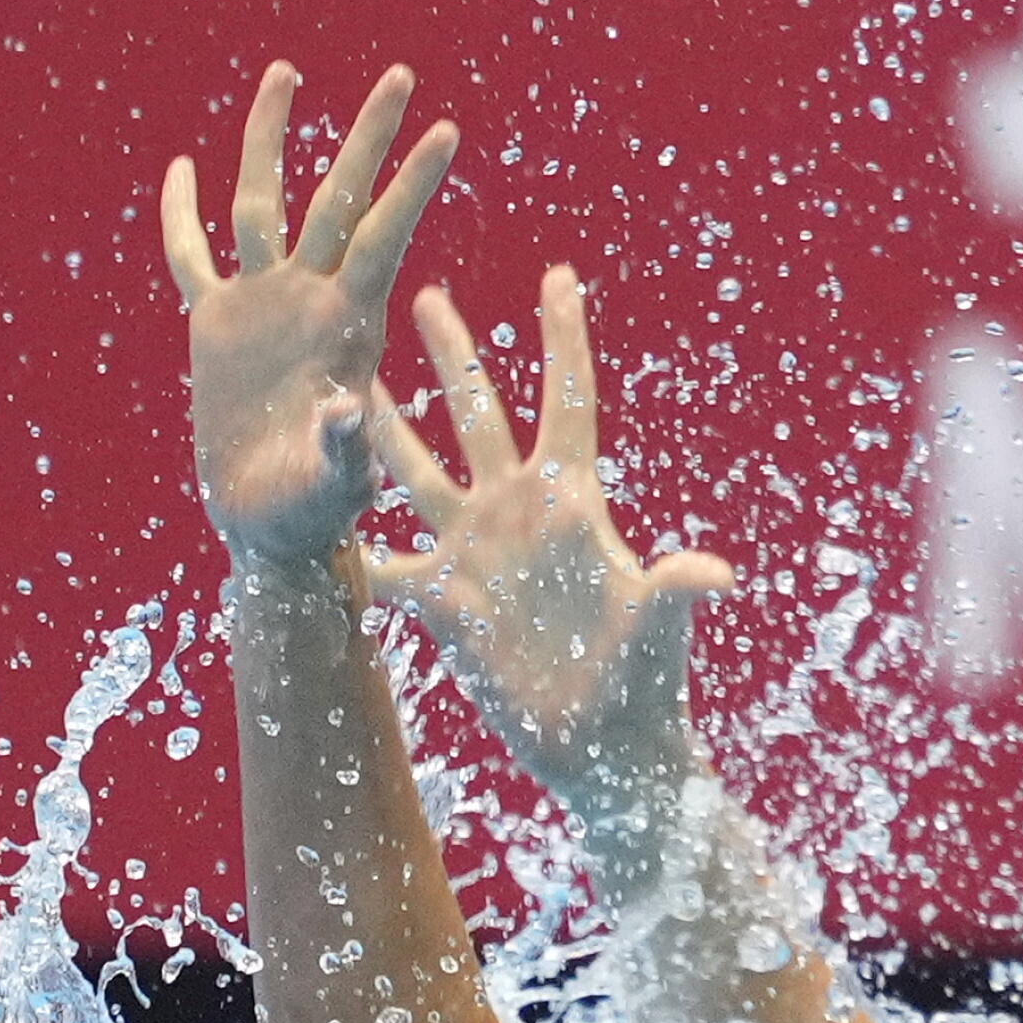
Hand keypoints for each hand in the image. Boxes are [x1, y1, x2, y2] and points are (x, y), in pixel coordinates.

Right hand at [161, 62, 457, 572]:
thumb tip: (349, 411)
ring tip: (287, 72)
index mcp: (348, 325)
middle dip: (366, 137)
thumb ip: (346, 446)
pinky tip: (182, 169)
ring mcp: (262, 304)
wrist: (271, 526)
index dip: (412, 183)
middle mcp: (310, 299)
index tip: (447, 129)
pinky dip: (183, 215)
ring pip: (262, 203)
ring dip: (271, 140)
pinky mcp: (216, 324)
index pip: (386, 236)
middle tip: (400, 72)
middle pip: (337, 197)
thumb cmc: (316, 512)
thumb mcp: (336, 483)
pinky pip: (192, 257)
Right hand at [368, 266, 734, 808]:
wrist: (603, 749)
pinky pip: (381, 566)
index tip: (559, 273)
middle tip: (426, 291)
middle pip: (480, 415)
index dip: (564, 338)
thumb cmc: (642, 687)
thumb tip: (718, 576)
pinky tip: (305, 516)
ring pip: (417, 470)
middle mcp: (517, 512)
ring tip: (347, 378)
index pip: (569, 401)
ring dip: (383, 427)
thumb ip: (673, 592)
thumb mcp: (654, 632)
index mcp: (571, 501)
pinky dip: (348, 546)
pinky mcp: (443, 601)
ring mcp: (475, 551)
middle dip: (456, 355)